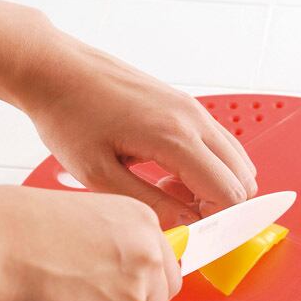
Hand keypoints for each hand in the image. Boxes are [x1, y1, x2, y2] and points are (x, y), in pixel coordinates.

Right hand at [0, 185, 180, 300]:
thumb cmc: (15, 226)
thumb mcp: (82, 216)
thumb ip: (111, 244)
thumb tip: (110, 267)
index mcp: (141, 222)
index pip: (165, 267)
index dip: (144, 284)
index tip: (132, 289)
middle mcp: (145, 258)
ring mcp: (131, 296)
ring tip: (54, 300)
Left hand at [23, 24, 256, 226]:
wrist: (56, 71)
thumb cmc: (69, 116)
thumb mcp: (100, 176)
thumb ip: (149, 205)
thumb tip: (184, 225)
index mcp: (175, 137)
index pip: (229, 192)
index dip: (216, 221)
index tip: (189, 230)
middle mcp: (192, 119)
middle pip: (243, 178)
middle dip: (220, 205)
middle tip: (177, 211)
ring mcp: (193, 109)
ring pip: (237, 161)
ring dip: (216, 186)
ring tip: (170, 191)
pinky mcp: (186, 106)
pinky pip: (220, 144)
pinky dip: (210, 167)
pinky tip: (171, 171)